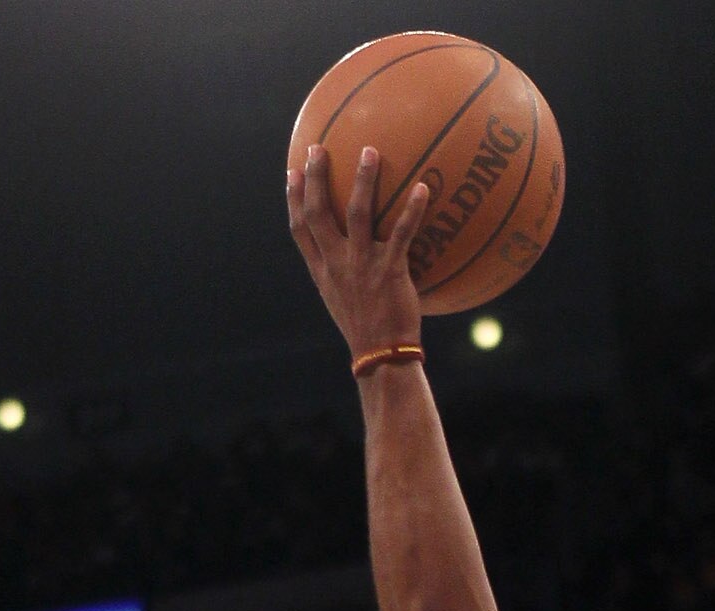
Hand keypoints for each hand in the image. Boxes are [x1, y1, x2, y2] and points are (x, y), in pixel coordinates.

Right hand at [287, 143, 428, 360]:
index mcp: (323, 271)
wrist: (383, 358)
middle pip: (318, 212)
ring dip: (363, 180)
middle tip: (318, 148)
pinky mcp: (389, 271)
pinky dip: (413, 210)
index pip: (300, 230)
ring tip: (370, 151)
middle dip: (314, 178)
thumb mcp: (344, 302)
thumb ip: (343, 274)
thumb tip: (353, 255)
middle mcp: (337, 264)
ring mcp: (362, 266)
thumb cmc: (368, 331)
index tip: (290, 172)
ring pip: (357, 213)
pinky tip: (423, 187)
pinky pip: (402, 233)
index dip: (293, 199)